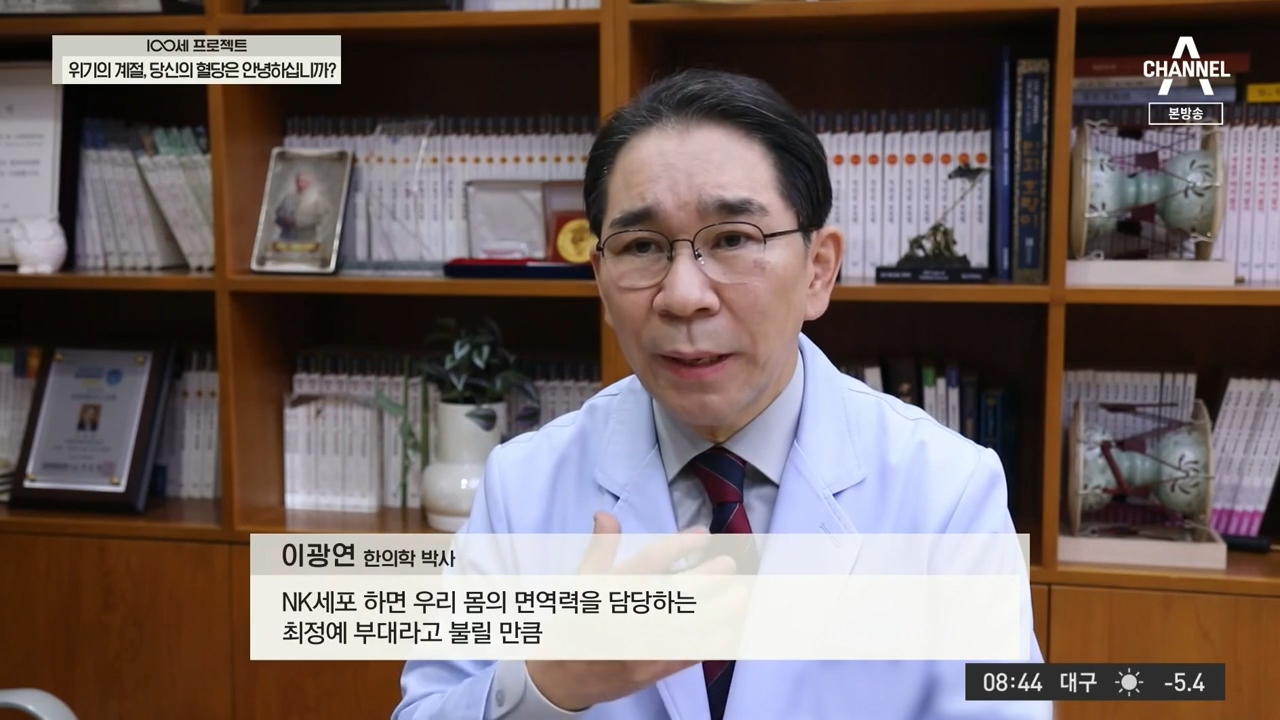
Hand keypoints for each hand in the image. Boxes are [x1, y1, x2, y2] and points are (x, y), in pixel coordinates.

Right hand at [525, 512, 732, 710]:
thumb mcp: (582, 580)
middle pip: (682, 590)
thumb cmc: (577, 621)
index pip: (653, 558)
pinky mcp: (658, 668)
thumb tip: (605, 514)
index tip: (702, 534)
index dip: (681, 543)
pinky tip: (732, 628)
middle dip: (710, 575)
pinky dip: (717, 640)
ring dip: (723, 607)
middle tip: (728, 563)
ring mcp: (648, 644)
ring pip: (695, 623)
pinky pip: (695, 653)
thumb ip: (600, 547)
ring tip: (742, 593)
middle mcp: (634, 614)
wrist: (566, 675)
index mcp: (615, 589)